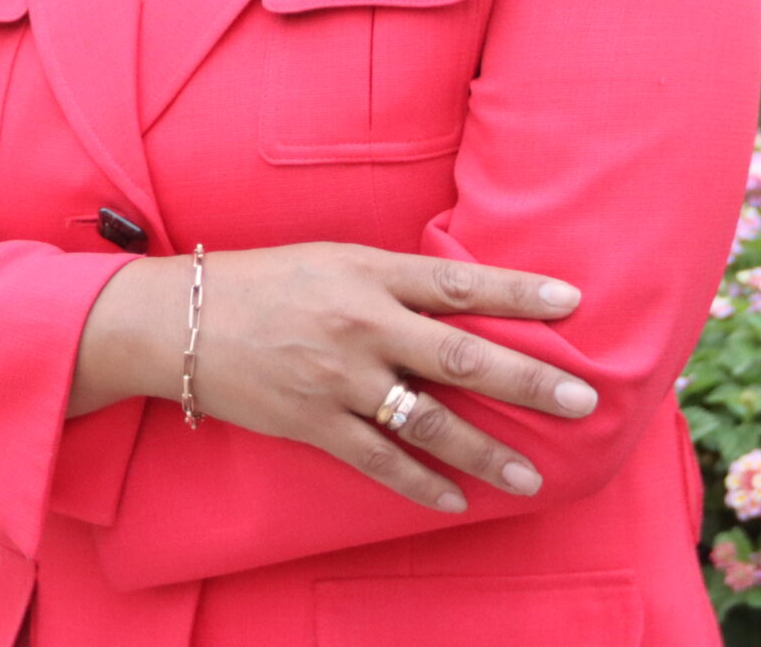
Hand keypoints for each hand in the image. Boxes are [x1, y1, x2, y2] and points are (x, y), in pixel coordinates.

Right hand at [83, 242, 597, 514]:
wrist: (179, 321)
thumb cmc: (263, 281)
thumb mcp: (332, 259)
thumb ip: (394, 280)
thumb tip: (466, 300)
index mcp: (368, 272)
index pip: (459, 282)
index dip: (518, 292)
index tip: (573, 302)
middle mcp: (360, 323)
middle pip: (462, 355)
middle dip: (529, 380)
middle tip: (582, 400)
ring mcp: (337, 378)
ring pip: (430, 421)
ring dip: (486, 451)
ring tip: (532, 474)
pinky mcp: (313, 423)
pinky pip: (380, 462)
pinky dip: (421, 484)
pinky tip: (456, 500)